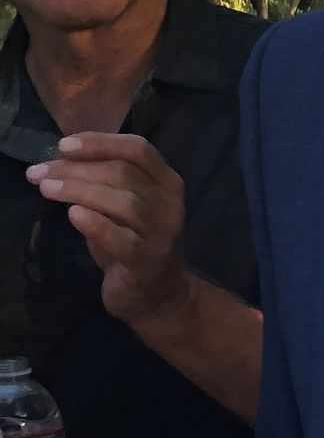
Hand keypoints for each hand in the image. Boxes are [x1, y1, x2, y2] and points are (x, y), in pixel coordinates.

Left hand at [28, 133, 190, 330]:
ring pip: (123, 202)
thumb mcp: (123, 205)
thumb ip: (103, 181)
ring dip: (80, 191)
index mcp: (166, 182)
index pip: (138, 149)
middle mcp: (169, 204)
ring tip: (46, 189)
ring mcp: (161, 233)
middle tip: (40, 174)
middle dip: (76, 169)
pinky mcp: (147, 261)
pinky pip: (121, 239)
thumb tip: (59, 161)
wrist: (157, 295)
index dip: (100, 143)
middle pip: (123, 174)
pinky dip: (96, 224)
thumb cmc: (133, 241)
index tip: (64, 145)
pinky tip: (73, 215)